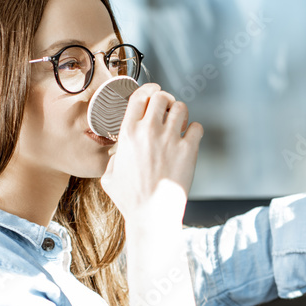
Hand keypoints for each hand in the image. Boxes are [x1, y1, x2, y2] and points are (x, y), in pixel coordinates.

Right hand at [99, 83, 203, 227]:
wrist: (152, 215)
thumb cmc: (131, 200)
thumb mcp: (108, 177)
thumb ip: (113, 159)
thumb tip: (118, 155)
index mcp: (128, 134)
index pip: (139, 96)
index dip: (149, 90)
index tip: (155, 91)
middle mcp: (148, 131)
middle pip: (162, 97)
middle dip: (167, 101)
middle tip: (169, 110)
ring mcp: (170, 139)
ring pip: (181, 108)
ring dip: (181, 114)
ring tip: (180, 125)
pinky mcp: (189, 150)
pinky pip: (197, 127)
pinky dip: (195, 131)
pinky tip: (190, 140)